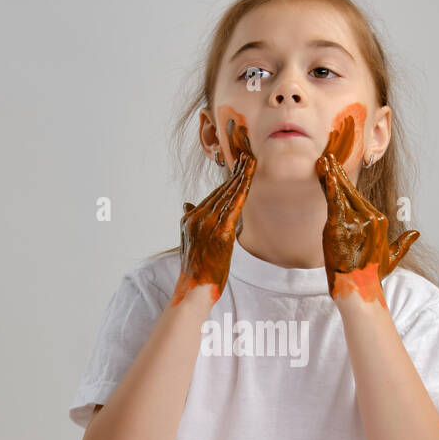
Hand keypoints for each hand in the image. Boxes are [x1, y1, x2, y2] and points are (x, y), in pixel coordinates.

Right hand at [170, 118, 256, 304]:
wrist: (194, 289)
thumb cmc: (196, 270)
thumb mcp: (188, 242)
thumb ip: (189, 222)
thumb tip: (187, 204)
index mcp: (190, 218)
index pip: (214, 194)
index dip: (228, 178)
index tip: (238, 163)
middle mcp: (197, 217)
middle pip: (221, 189)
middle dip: (236, 170)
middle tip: (247, 150)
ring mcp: (207, 224)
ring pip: (228, 193)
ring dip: (241, 174)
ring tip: (251, 158)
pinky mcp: (220, 232)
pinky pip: (234, 205)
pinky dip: (242, 188)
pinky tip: (250, 177)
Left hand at [316, 115, 417, 302]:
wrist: (359, 290)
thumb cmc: (373, 276)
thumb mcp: (392, 258)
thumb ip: (404, 243)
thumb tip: (416, 233)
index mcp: (380, 220)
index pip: (359, 197)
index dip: (348, 183)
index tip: (339, 169)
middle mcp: (370, 217)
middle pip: (351, 190)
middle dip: (340, 172)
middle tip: (330, 155)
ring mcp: (355, 221)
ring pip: (341, 192)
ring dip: (332, 173)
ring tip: (325, 158)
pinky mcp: (340, 226)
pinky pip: (333, 201)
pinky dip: (330, 185)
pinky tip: (326, 171)